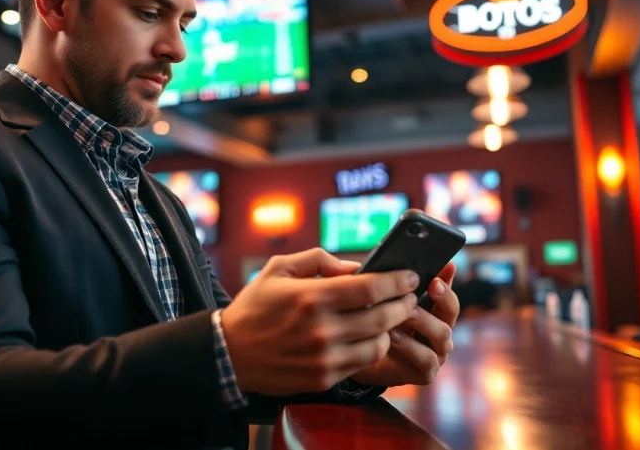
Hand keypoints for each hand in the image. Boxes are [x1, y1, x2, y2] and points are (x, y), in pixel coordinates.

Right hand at [219, 248, 419, 395]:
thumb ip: (318, 260)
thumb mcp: (278, 269)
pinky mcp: (323, 379)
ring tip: (391, 317)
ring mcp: (323, 358)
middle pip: (382, 317)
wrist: (229, 353)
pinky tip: (372, 337)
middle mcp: (321, 329)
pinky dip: (372, 348)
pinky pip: (362, 364)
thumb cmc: (255, 306)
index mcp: (311, 297)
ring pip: (378, 344)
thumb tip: (355, 266)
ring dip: (391, 329)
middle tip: (410, 296)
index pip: (370, 288)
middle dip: (404, 304)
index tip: (410, 276)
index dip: (397, 281)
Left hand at [350, 263, 458, 386]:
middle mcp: (440, 332)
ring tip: (402, 312)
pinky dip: (411, 347)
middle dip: (441, 298)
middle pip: (451, 313)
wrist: (357, 358)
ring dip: (422, 321)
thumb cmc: (375, 323)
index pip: (448, 295)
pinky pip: (426, 359)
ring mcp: (437, 353)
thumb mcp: (386, 300)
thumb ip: (400, 283)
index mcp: (434, 312)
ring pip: (442, 335)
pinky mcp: (426, 374)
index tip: (440, 271)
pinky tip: (392, 337)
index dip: (447, 283)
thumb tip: (403, 259)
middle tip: (426, 287)